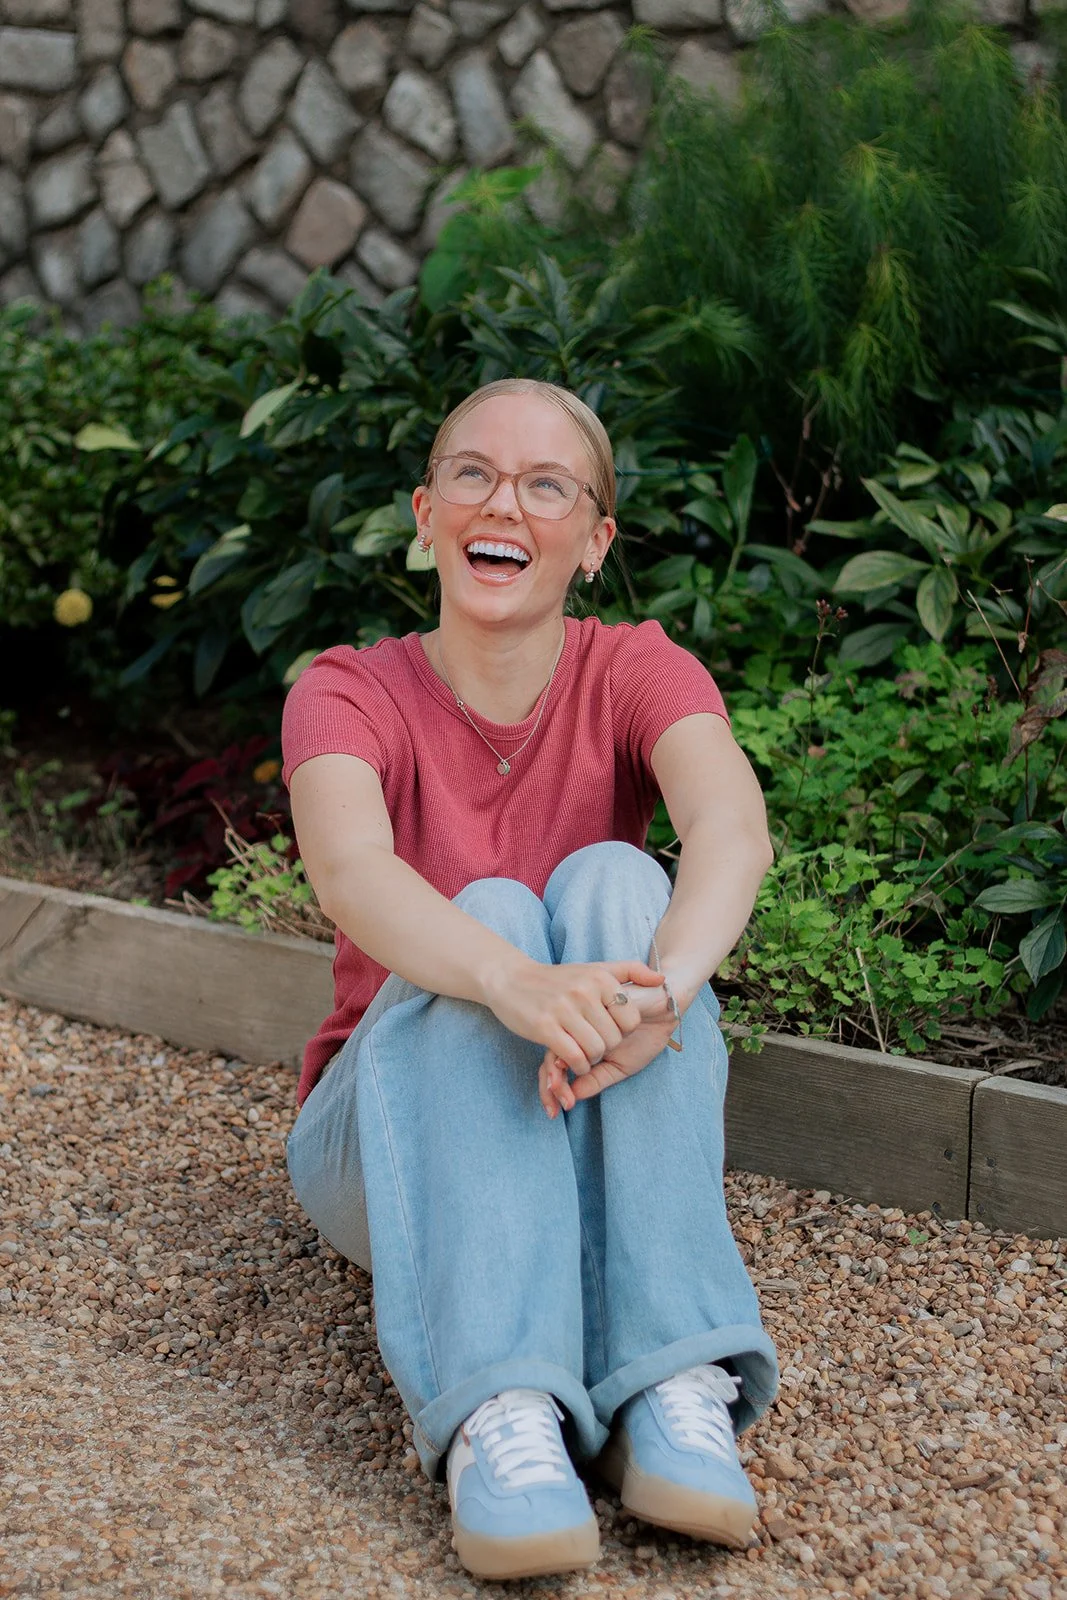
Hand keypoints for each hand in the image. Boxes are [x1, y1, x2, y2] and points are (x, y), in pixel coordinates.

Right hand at [480, 957, 663, 1074]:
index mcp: (600, 978)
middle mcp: (584, 992)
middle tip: (595, 1044)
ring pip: (596, 1050)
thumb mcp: (595, 968)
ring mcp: (563, 1010)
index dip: (623, 1031)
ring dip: (592, 1059)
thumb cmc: (557, 979)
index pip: (631, 1018)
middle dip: (607, 1048)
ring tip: (584, 1053)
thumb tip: (662, 980)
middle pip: (614, 1038)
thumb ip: (630, 971)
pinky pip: (574, 1057)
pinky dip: (578, 1065)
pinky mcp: (545, 1028)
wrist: (510, 979)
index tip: (608, 1029)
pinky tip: (573, 1061)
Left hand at [538, 984, 678, 1116]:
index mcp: (578, 1041)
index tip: (554, 1112)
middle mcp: (576, 1028)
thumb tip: (572, 1097)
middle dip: (553, 1084)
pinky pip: (587, 1030)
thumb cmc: (643, 1037)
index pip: (554, 1065)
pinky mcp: (598, 1002)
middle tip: (563, 1103)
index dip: (550, 1089)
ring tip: (574, 1088)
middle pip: (551, 1055)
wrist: (666, 1011)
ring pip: (566, 1042)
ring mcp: (585, 1013)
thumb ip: (595, 1080)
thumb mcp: (618, 1066)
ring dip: (572, 1066)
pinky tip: (596, 1057)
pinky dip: (589, 1047)